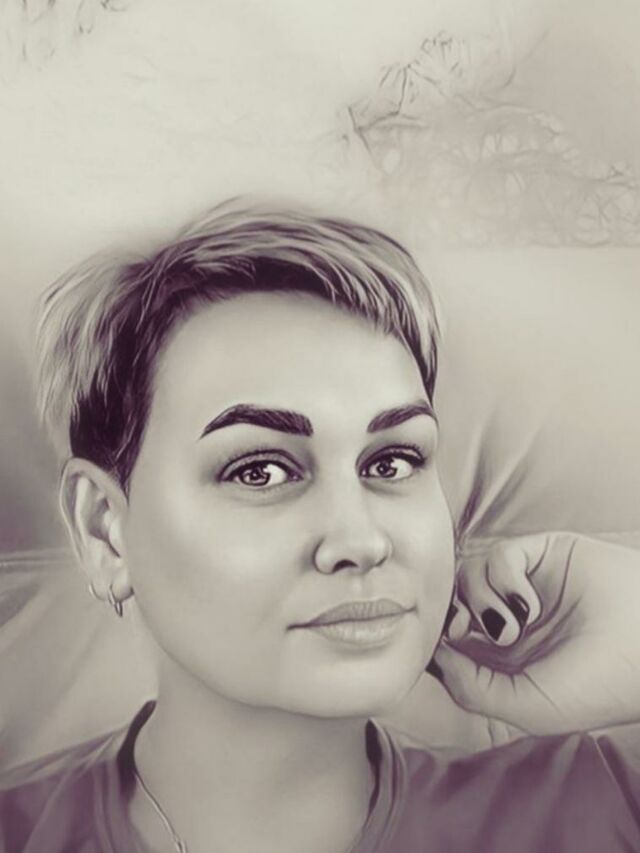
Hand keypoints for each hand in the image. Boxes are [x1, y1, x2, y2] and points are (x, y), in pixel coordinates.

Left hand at [432, 533, 639, 734]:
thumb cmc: (597, 687)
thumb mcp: (529, 707)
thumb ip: (473, 690)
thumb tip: (435, 656)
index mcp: (504, 657)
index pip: (449, 638)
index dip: (434, 639)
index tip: (436, 647)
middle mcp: (509, 618)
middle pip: (452, 600)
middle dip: (447, 614)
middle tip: (459, 630)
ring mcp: (524, 584)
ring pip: (468, 575)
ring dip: (478, 600)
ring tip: (514, 627)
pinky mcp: (541, 554)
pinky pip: (497, 555)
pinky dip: (503, 578)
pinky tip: (528, 604)